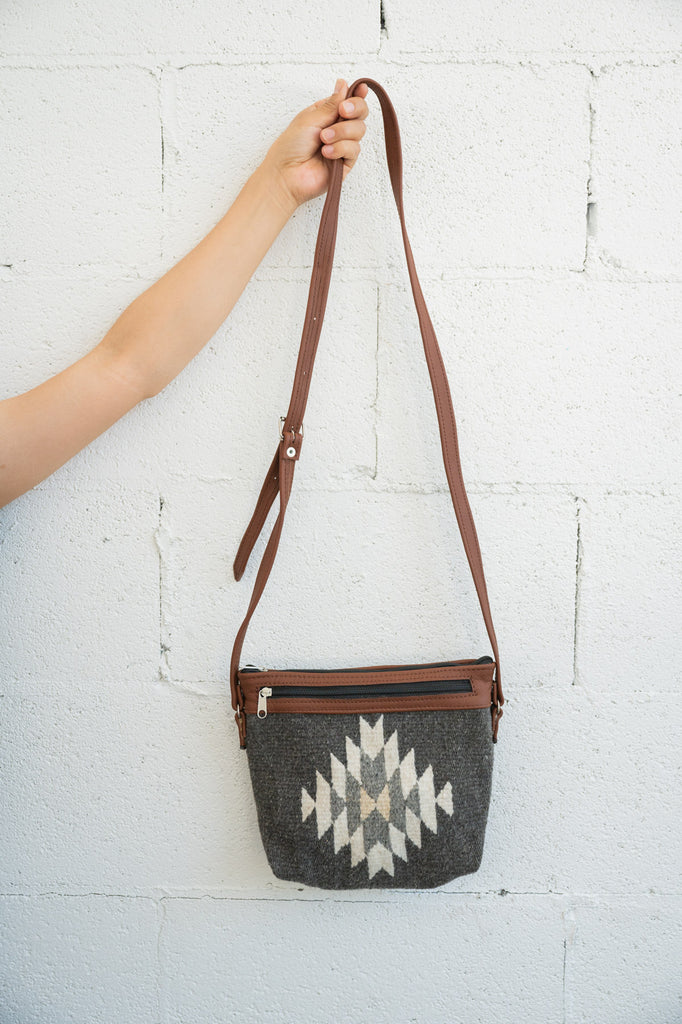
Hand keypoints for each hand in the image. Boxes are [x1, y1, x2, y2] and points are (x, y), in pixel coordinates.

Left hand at [262, 78, 369, 209]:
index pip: (349, 101)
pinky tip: (326, 153)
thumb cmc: (290, 147)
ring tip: (323, 139)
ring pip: (359, 130)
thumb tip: (343, 84)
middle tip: (343, 111)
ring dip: (341, 132)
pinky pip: (354, 150)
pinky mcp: (345, 163)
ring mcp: (342, 146)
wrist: (286, 175)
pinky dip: (340, 149)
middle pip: (360, 113)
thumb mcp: (310, 118)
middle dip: (355, 109)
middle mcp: (337, 128)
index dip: (357, 95)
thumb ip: (331, 104)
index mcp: (327, 114)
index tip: (361, 89)